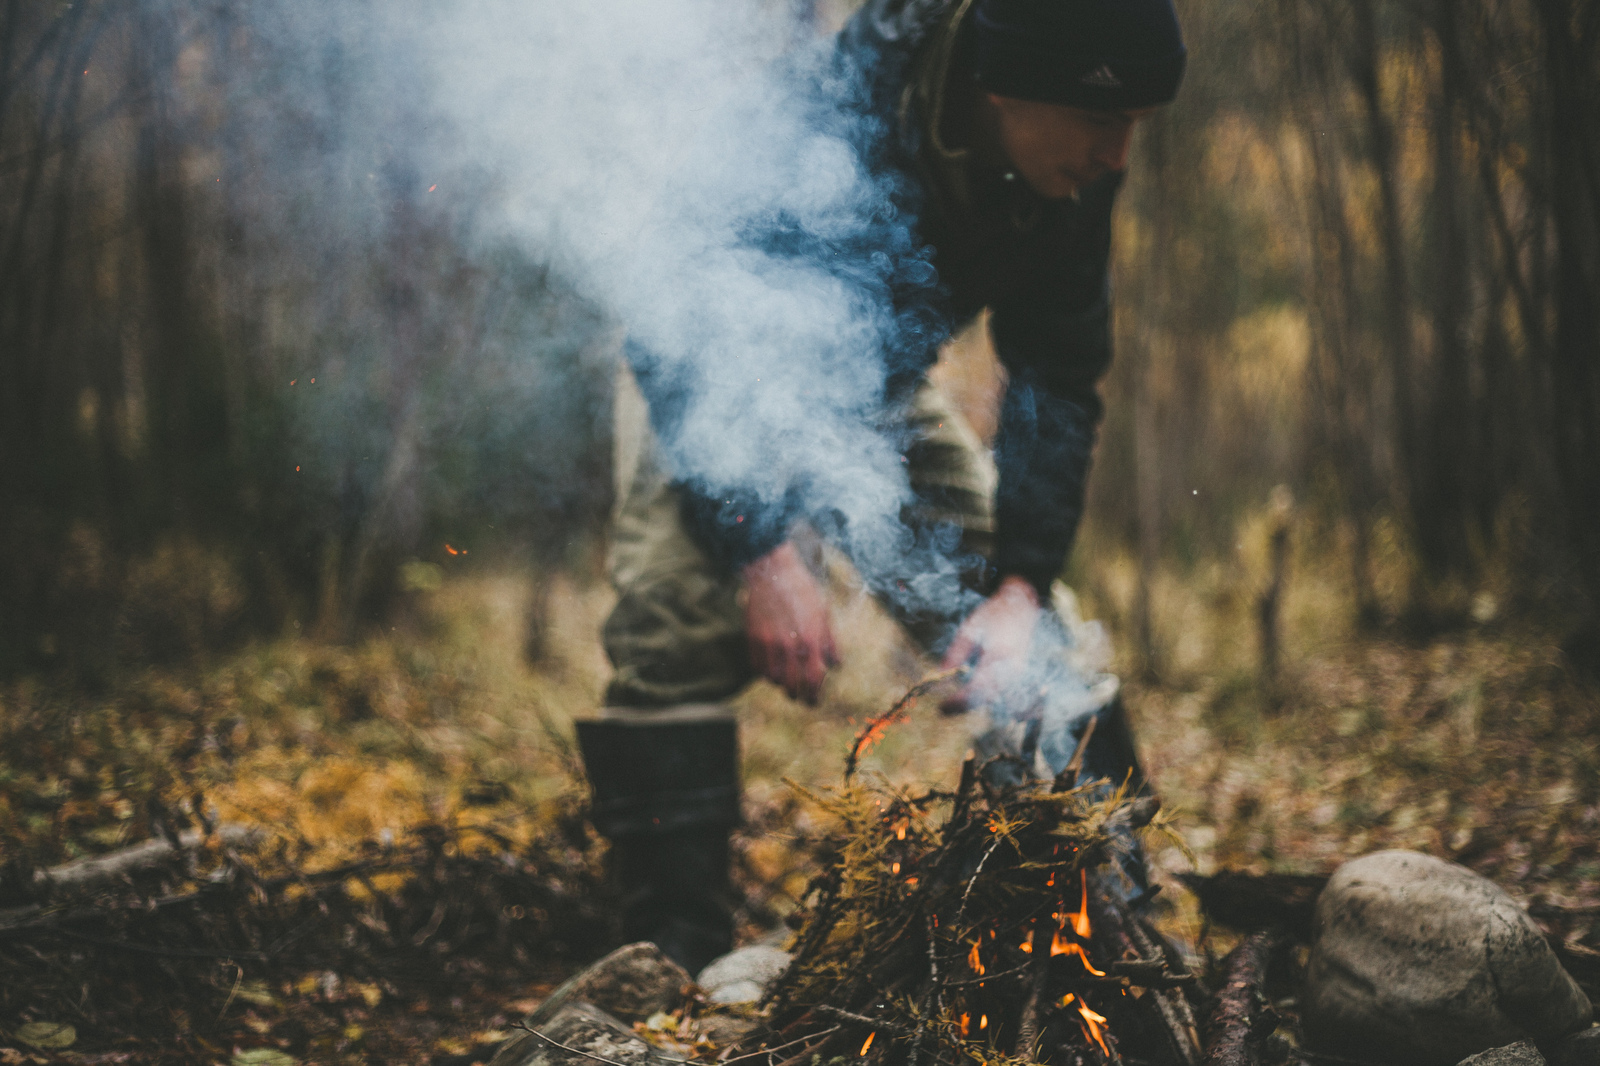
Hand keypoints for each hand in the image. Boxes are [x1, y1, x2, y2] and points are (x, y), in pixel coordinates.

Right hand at [742, 541, 838, 704]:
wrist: (773, 572)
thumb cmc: (802, 590)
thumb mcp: (824, 613)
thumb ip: (830, 642)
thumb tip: (836, 665)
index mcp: (811, 639)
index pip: (814, 678)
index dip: (814, 694)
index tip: (814, 701)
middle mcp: (790, 645)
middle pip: (792, 684)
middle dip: (798, 696)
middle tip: (800, 698)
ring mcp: (769, 643)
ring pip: (773, 678)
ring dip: (781, 683)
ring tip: (785, 682)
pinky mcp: (753, 638)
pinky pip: (757, 666)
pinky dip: (764, 672)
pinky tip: (770, 670)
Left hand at [941, 575, 1042, 712]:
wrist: (1021, 607)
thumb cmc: (993, 615)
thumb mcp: (969, 629)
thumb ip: (955, 653)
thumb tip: (939, 674)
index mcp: (998, 654)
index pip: (977, 687)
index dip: (959, 700)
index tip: (941, 705)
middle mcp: (1012, 668)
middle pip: (986, 698)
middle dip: (964, 706)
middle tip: (942, 708)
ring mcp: (1018, 673)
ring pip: (995, 698)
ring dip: (974, 704)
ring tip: (953, 704)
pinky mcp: (1018, 675)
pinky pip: (1003, 696)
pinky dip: (986, 700)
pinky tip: (970, 699)